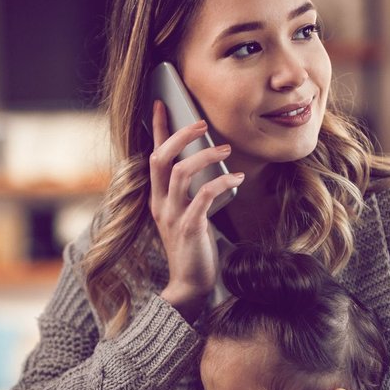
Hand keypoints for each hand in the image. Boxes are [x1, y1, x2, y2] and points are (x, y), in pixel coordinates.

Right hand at [148, 100, 244, 320]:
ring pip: (180, 173)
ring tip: (225, 149)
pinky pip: (202, 196)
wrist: (189, 285)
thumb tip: (208, 166)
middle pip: (160, 158)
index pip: (153, 156)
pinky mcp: (189, 228)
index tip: (161, 104)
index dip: (156, 129)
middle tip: (201, 123)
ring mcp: (172, 216)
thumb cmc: (194, 249)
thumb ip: (191, 193)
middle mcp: (160, 204)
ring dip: (205, 156)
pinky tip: (236, 178)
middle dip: (179, 135)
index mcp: (158, 199)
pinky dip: (221, 182)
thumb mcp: (187, 216)